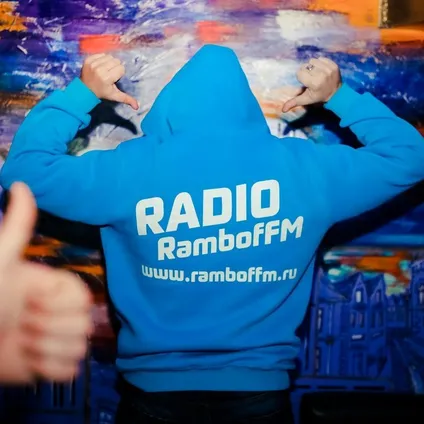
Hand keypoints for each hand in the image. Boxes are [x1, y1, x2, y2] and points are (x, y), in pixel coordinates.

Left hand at [0, 183, 92, 382]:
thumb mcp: (0, 264)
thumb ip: (18, 228)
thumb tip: (23, 184)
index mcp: (53, 287)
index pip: (83, 297)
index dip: (58, 303)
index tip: (30, 301)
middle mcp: (59, 311)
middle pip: (84, 324)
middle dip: (49, 329)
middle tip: (23, 324)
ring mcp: (57, 338)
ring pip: (79, 347)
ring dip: (46, 350)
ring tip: (22, 342)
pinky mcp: (53, 364)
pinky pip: (71, 369)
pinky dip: (48, 368)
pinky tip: (29, 360)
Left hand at [81, 53, 138, 109]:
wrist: (85, 90)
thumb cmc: (102, 92)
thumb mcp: (115, 96)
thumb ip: (127, 99)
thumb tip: (137, 107)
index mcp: (107, 78)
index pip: (120, 68)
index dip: (119, 73)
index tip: (114, 78)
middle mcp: (99, 69)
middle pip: (116, 61)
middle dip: (115, 67)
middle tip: (110, 74)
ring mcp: (92, 64)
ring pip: (109, 56)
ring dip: (109, 62)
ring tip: (105, 69)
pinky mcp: (88, 60)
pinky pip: (100, 54)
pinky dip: (102, 59)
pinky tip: (99, 66)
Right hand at [282, 57, 341, 111]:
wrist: (336, 93)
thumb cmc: (318, 96)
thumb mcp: (306, 100)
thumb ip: (294, 102)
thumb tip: (283, 110)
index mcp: (314, 83)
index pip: (300, 73)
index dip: (301, 78)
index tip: (307, 83)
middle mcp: (322, 75)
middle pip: (305, 66)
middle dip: (306, 72)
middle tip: (312, 78)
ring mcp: (329, 69)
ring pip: (312, 61)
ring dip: (313, 66)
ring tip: (317, 73)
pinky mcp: (333, 64)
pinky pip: (321, 58)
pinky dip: (320, 63)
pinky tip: (322, 70)